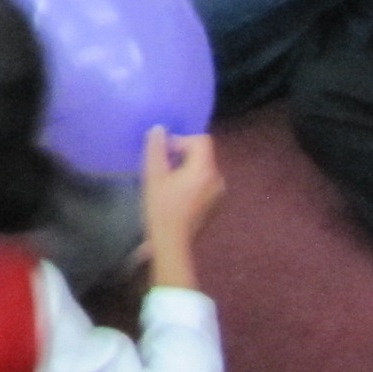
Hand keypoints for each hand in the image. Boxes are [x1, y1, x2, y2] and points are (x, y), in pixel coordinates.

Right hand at [142, 129, 225, 290]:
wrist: (172, 243)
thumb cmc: (161, 207)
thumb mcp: (153, 175)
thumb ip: (156, 149)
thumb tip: (159, 129)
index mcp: (205, 169)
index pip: (201, 140)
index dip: (181, 140)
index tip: (164, 152)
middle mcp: (218, 179)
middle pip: (203, 154)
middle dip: (183, 153)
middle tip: (162, 165)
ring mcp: (219, 193)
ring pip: (203, 168)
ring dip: (187, 167)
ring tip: (168, 180)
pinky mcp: (215, 204)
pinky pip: (205, 181)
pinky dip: (192, 180)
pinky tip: (177, 193)